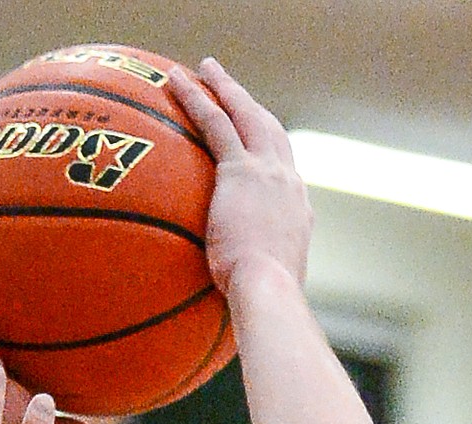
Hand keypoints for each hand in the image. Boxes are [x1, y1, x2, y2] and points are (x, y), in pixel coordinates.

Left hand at [167, 59, 311, 296]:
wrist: (268, 294)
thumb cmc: (263, 307)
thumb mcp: (264, 291)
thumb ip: (252, 283)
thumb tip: (236, 305)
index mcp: (296, 211)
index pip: (283, 169)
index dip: (268, 149)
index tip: (254, 138)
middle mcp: (288, 184)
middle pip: (269, 130)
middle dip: (249, 104)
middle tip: (229, 85)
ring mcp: (267, 173)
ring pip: (245, 115)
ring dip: (224, 88)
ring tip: (203, 68)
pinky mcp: (240, 171)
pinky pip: (215, 123)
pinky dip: (196, 99)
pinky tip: (175, 82)